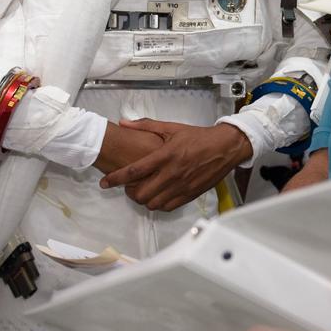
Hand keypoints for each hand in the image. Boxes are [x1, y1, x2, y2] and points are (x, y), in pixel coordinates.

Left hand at [99, 120, 251, 211]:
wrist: (225, 147)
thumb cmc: (198, 137)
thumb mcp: (172, 127)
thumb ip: (146, 126)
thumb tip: (124, 123)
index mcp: (166, 155)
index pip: (134, 171)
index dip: (116, 178)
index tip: (105, 182)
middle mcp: (172, 173)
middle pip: (141, 193)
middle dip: (129, 192)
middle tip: (127, 187)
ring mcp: (182, 186)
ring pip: (153, 203)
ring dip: (144, 200)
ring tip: (142, 192)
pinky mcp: (190, 194)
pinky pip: (168, 207)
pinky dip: (159, 204)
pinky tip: (158, 196)